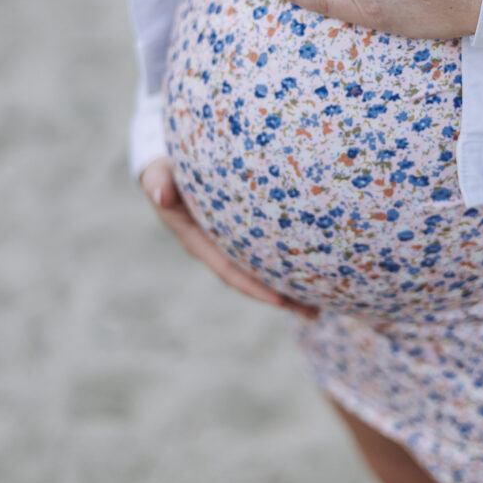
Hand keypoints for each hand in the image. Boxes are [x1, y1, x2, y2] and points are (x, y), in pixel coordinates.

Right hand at [140, 158, 318, 320]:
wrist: (168, 170)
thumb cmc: (164, 172)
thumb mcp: (157, 174)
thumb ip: (157, 180)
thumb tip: (160, 194)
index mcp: (198, 242)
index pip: (230, 271)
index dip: (254, 288)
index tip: (281, 301)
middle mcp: (217, 250)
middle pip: (253, 280)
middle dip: (282, 297)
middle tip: (315, 313)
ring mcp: (231, 245)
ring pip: (264, 270)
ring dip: (291, 287)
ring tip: (325, 303)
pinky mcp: (243, 235)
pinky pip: (267, 253)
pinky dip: (288, 263)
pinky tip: (317, 269)